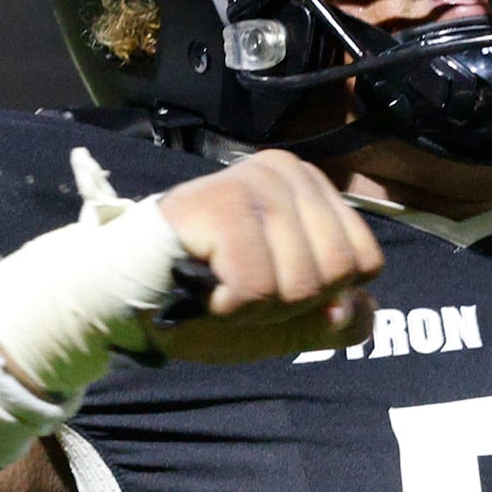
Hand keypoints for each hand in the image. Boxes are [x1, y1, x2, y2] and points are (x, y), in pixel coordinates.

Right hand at [150, 150, 382, 363]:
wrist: (125, 301)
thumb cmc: (203, 300)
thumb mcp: (284, 319)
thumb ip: (335, 319)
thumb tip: (361, 312)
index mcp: (311, 189)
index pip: (366, 263)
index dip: (320, 297)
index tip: (268, 286)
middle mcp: (287, 172)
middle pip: (337, 274)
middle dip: (287, 305)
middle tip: (237, 289)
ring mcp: (253, 182)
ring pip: (299, 284)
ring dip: (254, 309)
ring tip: (215, 287)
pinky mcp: (222, 203)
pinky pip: (258, 288)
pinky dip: (229, 308)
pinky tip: (198, 288)